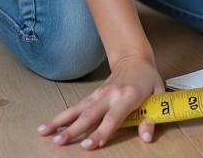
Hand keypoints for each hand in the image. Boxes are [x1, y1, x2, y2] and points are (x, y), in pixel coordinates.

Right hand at [38, 54, 164, 149]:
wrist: (134, 58)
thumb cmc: (146, 79)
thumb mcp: (157, 96)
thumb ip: (151, 118)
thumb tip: (146, 137)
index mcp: (128, 96)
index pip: (113, 118)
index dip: (102, 132)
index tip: (91, 144)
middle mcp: (110, 95)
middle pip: (89, 115)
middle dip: (74, 130)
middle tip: (60, 142)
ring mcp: (99, 94)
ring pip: (77, 109)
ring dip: (60, 122)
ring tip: (45, 133)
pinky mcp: (92, 95)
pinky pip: (75, 107)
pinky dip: (61, 116)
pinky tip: (49, 125)